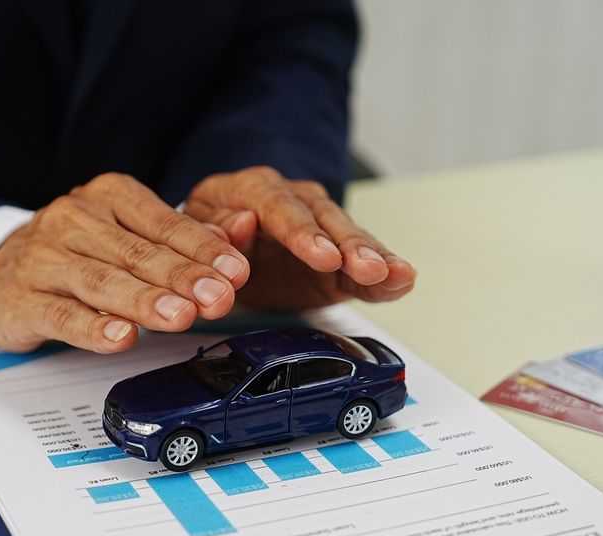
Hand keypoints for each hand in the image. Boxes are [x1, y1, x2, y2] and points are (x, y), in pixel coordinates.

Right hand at [0, 173, 249, 352]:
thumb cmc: (76, 252)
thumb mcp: (129, 234)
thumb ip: (183, 237)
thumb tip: (238, 235)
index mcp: (108, 197)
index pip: (163, 222)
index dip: (203, 248)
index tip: (236, 270)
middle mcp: (74, 219)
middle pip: (136, 252)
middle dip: (183, 277)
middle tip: (218, 297)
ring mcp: (44, 258)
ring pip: (101, 281)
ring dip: (145, 301)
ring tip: (180, 316)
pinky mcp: (24, 299)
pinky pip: (62, 315)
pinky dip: (94, 328)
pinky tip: (121, 338)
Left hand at [185, 167, 415, 309]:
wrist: (223, 243)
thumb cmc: (212, 232)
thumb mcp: (198, 230)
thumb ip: (216, 230)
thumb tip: (240, 225)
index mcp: (255, 188)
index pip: (279, 206)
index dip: (302, 232)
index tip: (322, 255)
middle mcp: (295, 199)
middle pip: (325, 218)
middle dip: (348, 245)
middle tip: (366, 267)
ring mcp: (322, 225)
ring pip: (350, 238)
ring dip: (373, 258)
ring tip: (395, 274)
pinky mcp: (339, 257)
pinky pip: (362, 266)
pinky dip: (384, 275)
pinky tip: (404, 280)